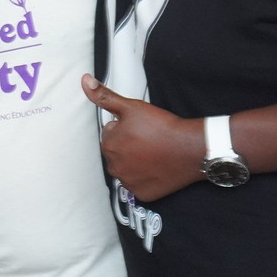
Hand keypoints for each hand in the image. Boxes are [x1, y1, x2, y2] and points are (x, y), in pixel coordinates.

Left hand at [83, 75, 206, 201]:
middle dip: (127, 145)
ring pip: (126, 168)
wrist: (191, 149)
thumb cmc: (164, 129)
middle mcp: (115, 166)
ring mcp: (128, 181)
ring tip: (152, 152)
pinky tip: (155, 166)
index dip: (125, 128)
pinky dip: (144, 177)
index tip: (139, 128)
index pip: (109, 134)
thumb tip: (86, 83)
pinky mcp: (142, 193)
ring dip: (134, 161)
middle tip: (147, 139)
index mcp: (109, 145)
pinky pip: (137, 184)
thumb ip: (104, 96)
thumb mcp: (131, 106)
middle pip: (116, 152)